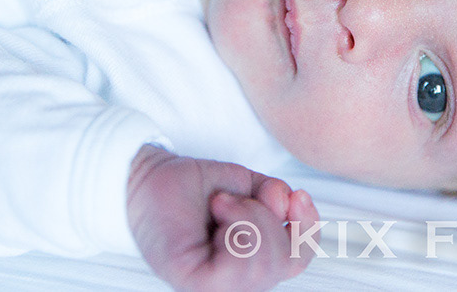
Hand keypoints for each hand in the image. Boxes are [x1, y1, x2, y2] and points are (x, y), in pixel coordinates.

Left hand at [126, 144, 320, 290]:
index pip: (297, 261)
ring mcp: (214, 287)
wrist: (147, 176)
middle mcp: (234, 282)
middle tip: (234, 197)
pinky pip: (237, 266)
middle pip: (285, 262)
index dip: (309, 229)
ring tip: (221, 203)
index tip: (297, 196)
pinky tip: (217, 210)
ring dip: (249, 217)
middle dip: (268, 216)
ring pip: (263, 265)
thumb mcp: (247, 186)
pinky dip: (236, 225)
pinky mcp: (194, 282)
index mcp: (249, 263)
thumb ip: (274, 197)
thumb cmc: (193, 186)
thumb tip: (289, 202)